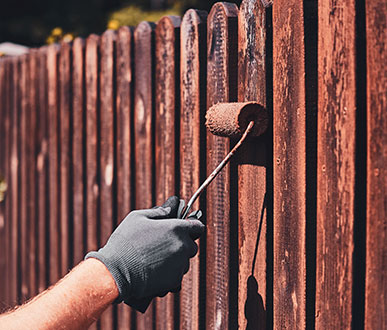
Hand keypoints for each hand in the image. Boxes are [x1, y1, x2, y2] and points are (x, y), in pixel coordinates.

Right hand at [85, 196, 204, 308]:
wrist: (116, 272)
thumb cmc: (125, 242)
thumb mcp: (138, 217)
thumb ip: (159, 211)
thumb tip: (172, 206)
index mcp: (176, 228)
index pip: (198, 227)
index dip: (192, 227)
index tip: (185, 229)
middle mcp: (182, 246)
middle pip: (192, 245)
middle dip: (182, 244)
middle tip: (163, 245)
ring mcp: (180, 265)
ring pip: (184, 261)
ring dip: (176, 260)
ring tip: (155, 259)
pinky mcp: (174, 280)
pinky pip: (177, 276)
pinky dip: (169, 274)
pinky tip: (154, 271)